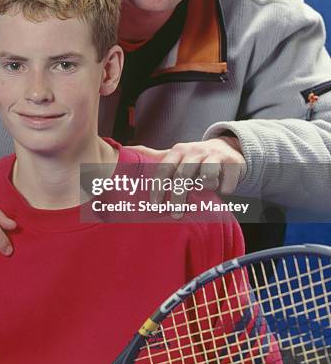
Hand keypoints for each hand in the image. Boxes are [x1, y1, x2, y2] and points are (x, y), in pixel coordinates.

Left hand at [127, 136, 245, 197]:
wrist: (227, 148)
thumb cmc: (196, 158)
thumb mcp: (176, 156)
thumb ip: (156, 157)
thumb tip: (130, 151)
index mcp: (178, 151)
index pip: (164, 169)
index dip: (158, 188)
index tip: (154, 205)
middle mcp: (195, 151)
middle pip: (183, 175)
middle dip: (178, 197)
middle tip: (175, 214)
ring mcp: (214, 155)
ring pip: (207, 175)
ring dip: (205, 187)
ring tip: (205, 191)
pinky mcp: (233, 163)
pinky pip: (226, 182)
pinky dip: (224, 189)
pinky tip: (223, 190)